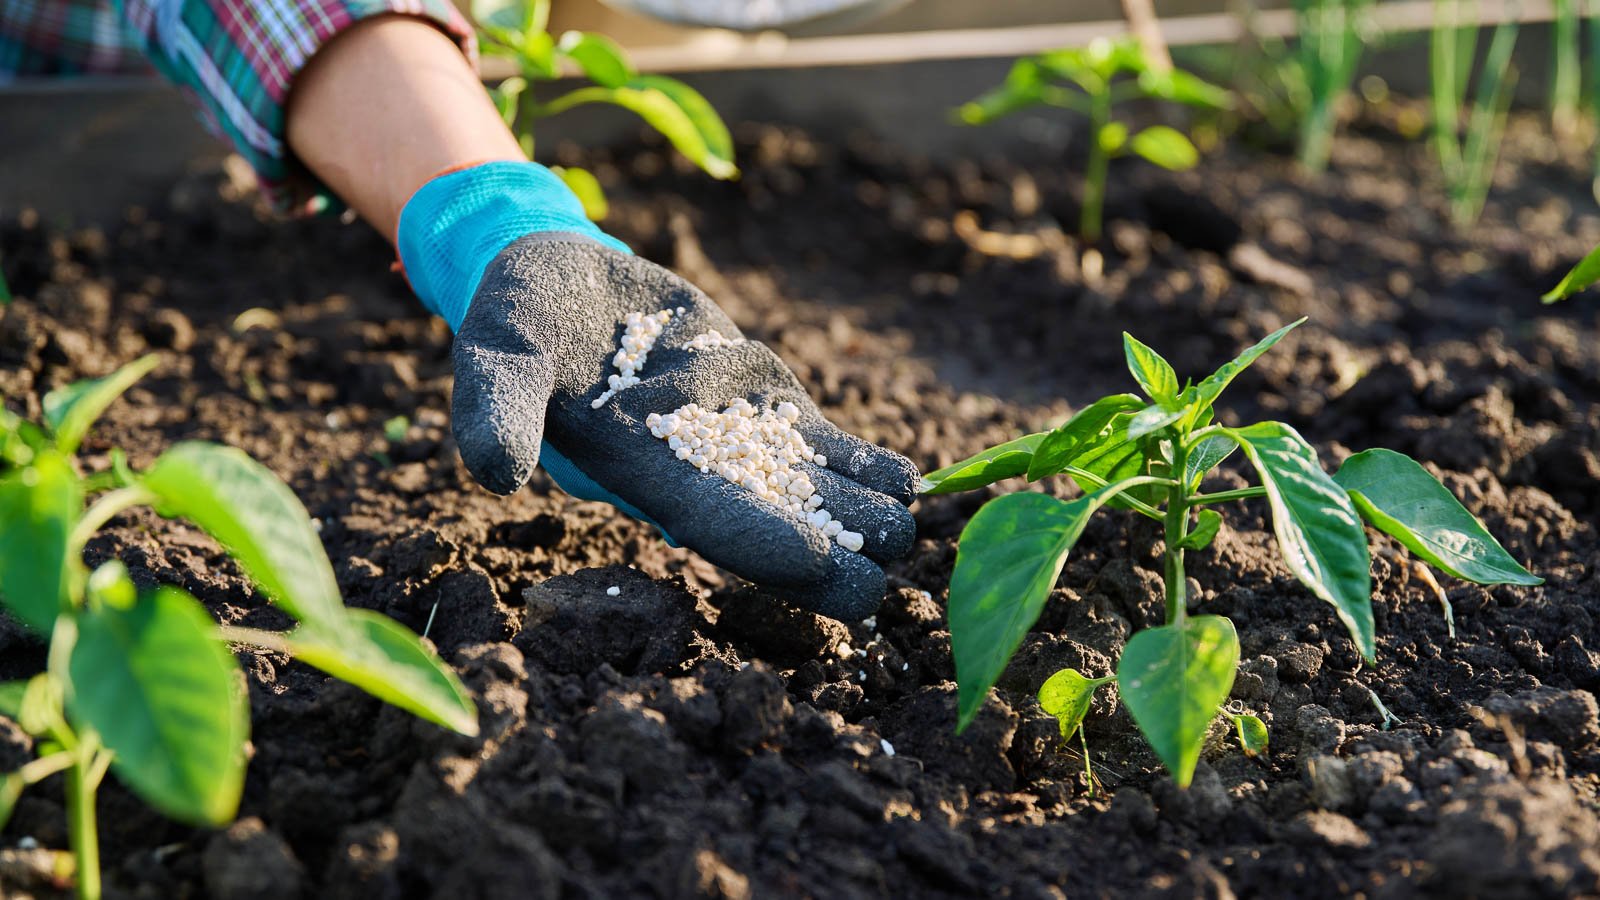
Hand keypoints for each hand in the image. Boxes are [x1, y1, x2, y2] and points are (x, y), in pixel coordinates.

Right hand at [450, 236, 917, 618]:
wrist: (553, 276)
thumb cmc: (516, 318)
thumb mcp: (495, 352)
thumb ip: (495, 410)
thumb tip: (493, 473)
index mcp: (639, 472)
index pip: (716, 525)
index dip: (776, 548)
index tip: (837, 571)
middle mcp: (695, 470)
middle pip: (778, 524)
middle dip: (840, 549)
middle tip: (900, 561)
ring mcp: (735, 438)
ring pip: (812, 490)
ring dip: (864, 510)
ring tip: (919, 520)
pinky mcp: (759, 402)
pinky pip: (820, 446)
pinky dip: (863, 464)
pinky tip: (914, 483)